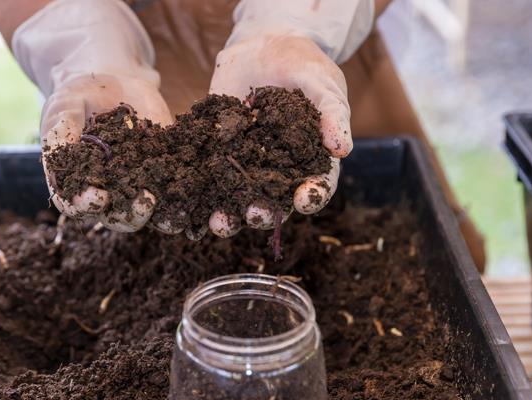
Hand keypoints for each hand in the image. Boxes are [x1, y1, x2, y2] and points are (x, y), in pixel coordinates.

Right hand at [8, 0, 173, 232]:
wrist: (112, 80)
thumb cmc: (79, 96)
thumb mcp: (64, 108)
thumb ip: (60, 133)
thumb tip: (56, 160)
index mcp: (76, 184)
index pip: (76, 206)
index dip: (85, 206)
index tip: (98, 195)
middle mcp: (106, 193)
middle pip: (116, 217)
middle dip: (131, 214)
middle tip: (144, 200)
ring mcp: (136, 186)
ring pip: (147, 213)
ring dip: (160, 215)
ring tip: (174, 206)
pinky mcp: (163, 174)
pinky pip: (173, 193)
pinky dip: (184, 197)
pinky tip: (194, 193)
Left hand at [207, 34, 349, 237]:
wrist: (265, 46)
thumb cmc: (304, 67)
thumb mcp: (322, 83)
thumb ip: (332, 113)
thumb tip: (343, 149)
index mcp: (310, 161)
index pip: (315, 187)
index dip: (312, 197)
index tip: (304, 199)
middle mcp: (278, 172)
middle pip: (272, 203)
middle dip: (263, 213)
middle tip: (254, 213)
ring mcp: (246, 165)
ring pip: (237, 200)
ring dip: (229, 216)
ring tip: (219, 221)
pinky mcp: (217, 153)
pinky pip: (207, 176)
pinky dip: (198, 189)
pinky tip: (188, 194)